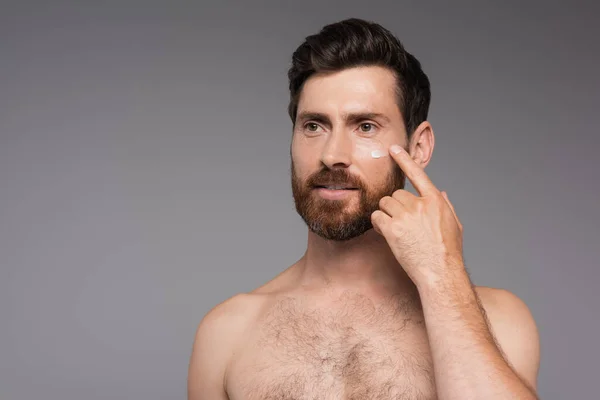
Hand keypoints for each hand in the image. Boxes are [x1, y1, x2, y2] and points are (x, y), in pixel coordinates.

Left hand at [371, 144, 464, 286]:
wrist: (440, 272)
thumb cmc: (448, 252)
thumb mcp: (454, 225)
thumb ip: (446, 206)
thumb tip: (441, 193)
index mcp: (436, 201)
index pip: (418, 174)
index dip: (404, 160)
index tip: (393, 149)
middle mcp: (420, 205)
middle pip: (397, 194)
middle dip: (396, 206)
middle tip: (402, 223)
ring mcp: (406, 216)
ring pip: (385, 204)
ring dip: (386, 214)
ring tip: (396, 230)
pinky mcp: (392, 229)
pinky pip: (377, 217)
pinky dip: (378, 224)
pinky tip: (387, 233)